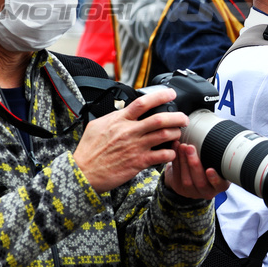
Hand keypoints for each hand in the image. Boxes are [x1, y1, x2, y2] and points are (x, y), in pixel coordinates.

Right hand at [74, 87, 189, 192]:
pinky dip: (171, 153)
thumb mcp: (97, 126)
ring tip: (178, 133)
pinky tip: (172, 152)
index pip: (142, 103)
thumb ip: (113, 117)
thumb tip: (123, 110)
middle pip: (160, 119)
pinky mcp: (139, 162)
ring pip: (165, 135)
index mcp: (119, 120)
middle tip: (184, 118)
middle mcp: (129, 132)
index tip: (171, 94)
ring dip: (176, 133)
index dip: (160, 96)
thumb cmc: (89, 151)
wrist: (83, 173)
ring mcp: (135, 147)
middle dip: (177, 117)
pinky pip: (162, 155)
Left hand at [163, 142, 229, 199]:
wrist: (194, 174)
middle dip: (194, 164)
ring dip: (183, 161)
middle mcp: (207, 191)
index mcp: (220, 185)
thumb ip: (219, 157)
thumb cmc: (211, 164)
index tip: (210, 169)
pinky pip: (177, 175)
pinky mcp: (179, 188)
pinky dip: (175, 160)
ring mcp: (192, 192)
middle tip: (190, 148)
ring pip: (187, 180)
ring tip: (182, 146)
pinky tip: (176, 148)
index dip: (214, 178)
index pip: (220, 185)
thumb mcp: (219, 163)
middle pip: (200, 182)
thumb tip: (220, 138)